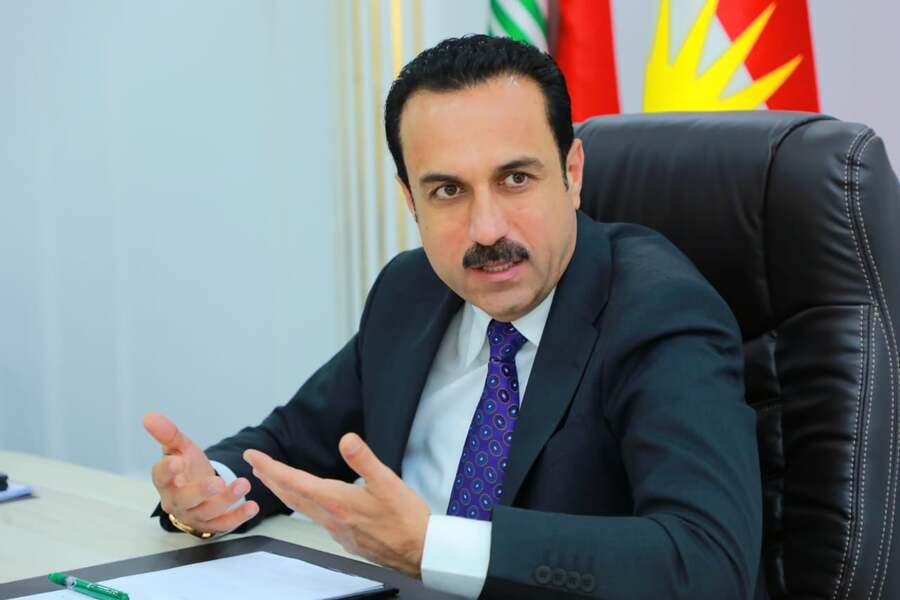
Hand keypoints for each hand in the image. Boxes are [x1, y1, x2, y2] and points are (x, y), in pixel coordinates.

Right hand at [143, 412, 258, 533]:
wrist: (198, 487)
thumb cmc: (186, 467)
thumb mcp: (179, 447)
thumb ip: (168, 433)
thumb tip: (149, 415)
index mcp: (165, 481)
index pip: (161, 477)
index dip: (168, 470)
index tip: (178, 462)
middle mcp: (176, 502)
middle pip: (185, 500)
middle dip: (201, 491)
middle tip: (217, 482)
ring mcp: (193, 515)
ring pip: (207, 512)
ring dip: (227, 500)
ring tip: (243, 484)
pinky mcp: (210, 525)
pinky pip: (223, 525)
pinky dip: (238, 517)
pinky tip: (252, 506)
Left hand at [243, 433, 430, 577]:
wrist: (420, 551)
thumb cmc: (406, 517)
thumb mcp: (388, 482)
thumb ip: (364, 460)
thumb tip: (346, 439)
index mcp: (337, 501)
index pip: (295, 482)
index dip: (272, 468)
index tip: (253, 456)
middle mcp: (331, 518)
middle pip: (292, 496)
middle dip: (271, 479)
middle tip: (254, 465)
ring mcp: (337, 530)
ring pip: (302, 508)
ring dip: (284, 491)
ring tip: (274, 479)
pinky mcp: (347, 537)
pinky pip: (316, 518)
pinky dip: (303, 503)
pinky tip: (309, 501)